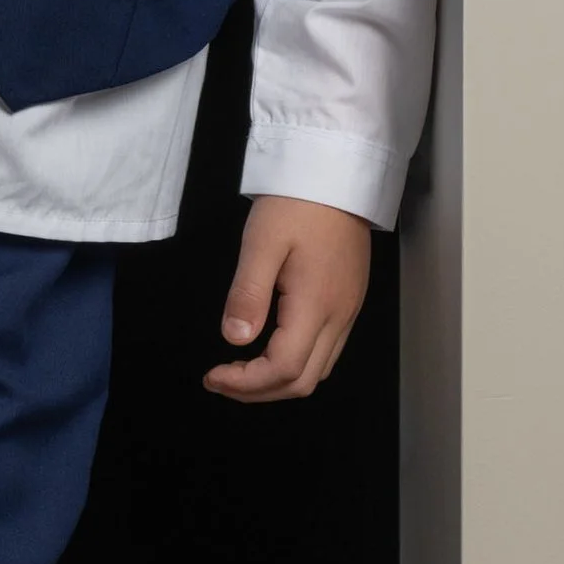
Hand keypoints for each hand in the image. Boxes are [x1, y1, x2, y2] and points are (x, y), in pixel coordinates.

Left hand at [203, 195, 371, 403]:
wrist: (338, 172)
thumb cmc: (296, 203)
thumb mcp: (262, 243)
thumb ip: (248, 294)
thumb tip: (235, 340)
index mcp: (316, 304)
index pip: (284, 368)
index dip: (247, 383)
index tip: (213, 376)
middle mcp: (339, 317)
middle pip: (304, 382)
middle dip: (259, 392)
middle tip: (220, 381)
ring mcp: (349, 310)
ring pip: (318, 371)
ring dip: (278, 382)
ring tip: (240, 373)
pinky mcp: (350, 300)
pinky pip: (326, 351)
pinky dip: (295, 364)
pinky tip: (269, 350)